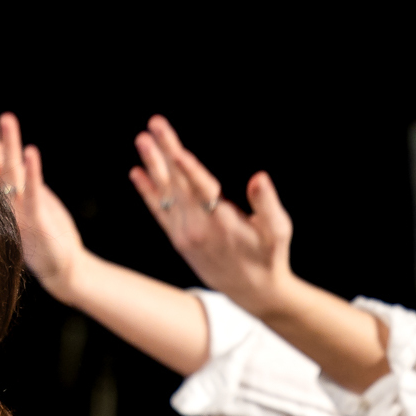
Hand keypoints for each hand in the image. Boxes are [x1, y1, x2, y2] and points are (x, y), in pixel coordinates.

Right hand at [0, 94, 86, 298]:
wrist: (60, 267)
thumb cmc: (40, 230)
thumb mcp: (23, 194)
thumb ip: (10, 171)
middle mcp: (1, 200)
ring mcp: (17, 211)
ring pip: (9, 172)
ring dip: (8, 144)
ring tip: (6, 118)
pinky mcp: (36, 222)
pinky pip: (33, 194)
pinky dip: (32, 172)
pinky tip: (31, 152)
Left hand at [130, 116, 294, 315]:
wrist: (252, 292)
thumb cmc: (269, 256)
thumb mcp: (278, 231)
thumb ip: (267, 204)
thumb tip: (259, 177)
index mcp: (223, 223)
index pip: (202, 191)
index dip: (188, 170)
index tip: (175, 150)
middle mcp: (198, 228)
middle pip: (179, 184)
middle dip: (166, 152)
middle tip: (154, 124)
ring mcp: (185, 234)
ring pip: (165, 194)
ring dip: (153, 165)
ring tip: (142, 140)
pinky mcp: (179, 239)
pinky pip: (159, 212)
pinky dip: (147, 192)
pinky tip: (136, 172)